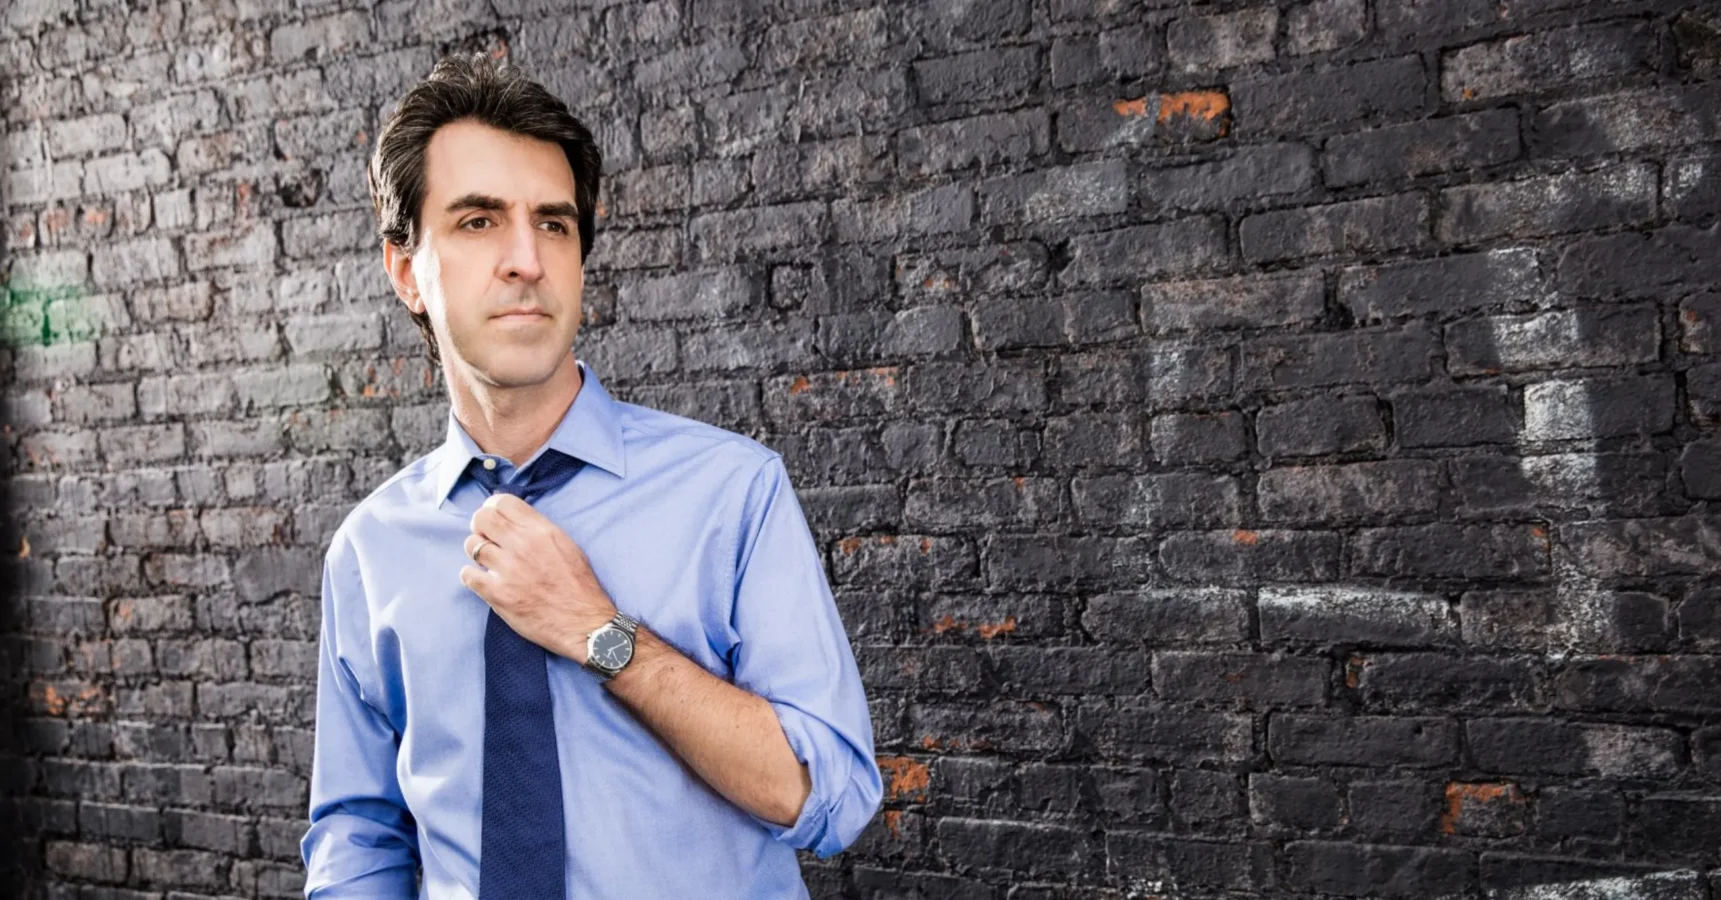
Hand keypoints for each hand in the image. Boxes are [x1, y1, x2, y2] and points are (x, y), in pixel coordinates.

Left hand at [459, 492, 616, 665]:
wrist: (583, 623)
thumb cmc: (579, 585)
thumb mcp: (566, 545)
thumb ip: (539, 529)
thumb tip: (514, 521)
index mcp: (540, 531)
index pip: (503, 502)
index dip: (493, 507)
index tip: (495, 518)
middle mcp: (522, 545)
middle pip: (482, 518)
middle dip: (480, 525)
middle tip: (486, 537)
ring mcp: (508, 570)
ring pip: (471, 545)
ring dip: (476, 551)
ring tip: (487, 561)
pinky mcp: (497, 594)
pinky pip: (467, 575)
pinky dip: (472, 576)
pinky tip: (483, 580)